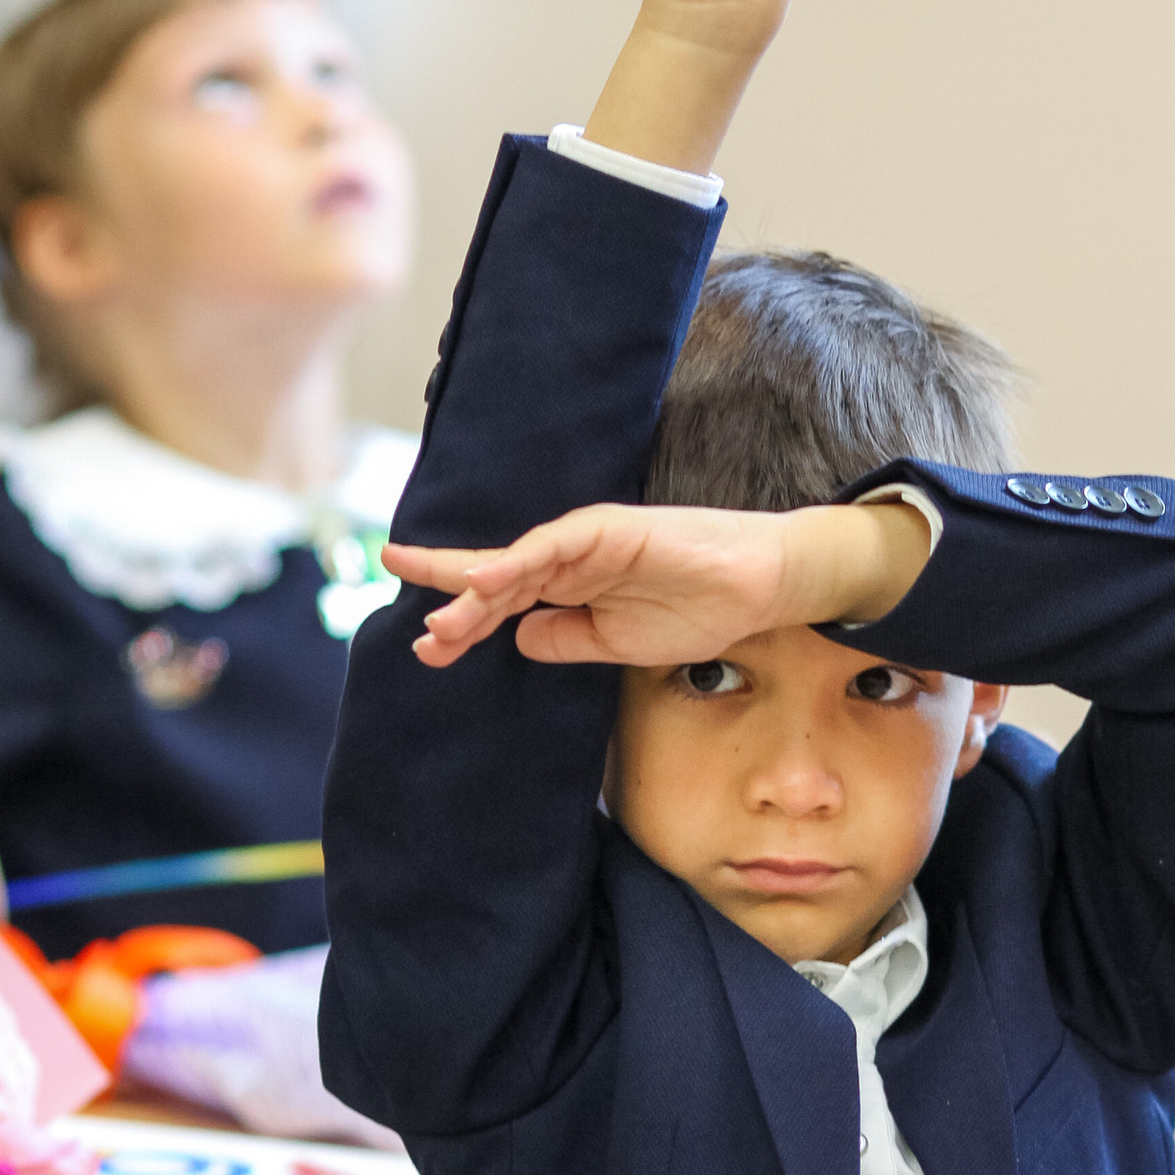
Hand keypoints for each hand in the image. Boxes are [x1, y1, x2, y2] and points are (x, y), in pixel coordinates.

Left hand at [385, 496, 930, 669]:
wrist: (757, 588)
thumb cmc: (695, 611)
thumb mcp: (615, 645)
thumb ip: (565, 640)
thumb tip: (516, 640)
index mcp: (567, 586)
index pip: (502, 600)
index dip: (462, 616)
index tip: (423, 643)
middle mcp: (567, 557)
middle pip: (496, 579)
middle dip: (453, 603)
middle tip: (417, 636)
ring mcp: (586, 540)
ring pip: (516, 565)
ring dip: (477, 595)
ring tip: (441, 625)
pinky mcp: (609, 529)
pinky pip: (553, 546)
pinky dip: (518, 562)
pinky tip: (486, 580)